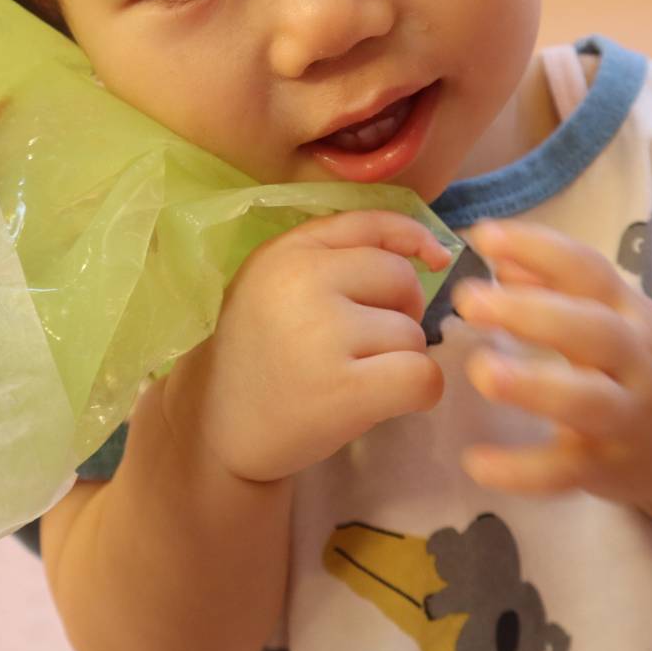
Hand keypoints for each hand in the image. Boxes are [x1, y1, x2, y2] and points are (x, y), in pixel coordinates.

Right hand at [165, 210, 450, 483]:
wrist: (216, 428)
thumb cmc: (263, 353)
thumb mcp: (279, 282)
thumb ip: (340, 254)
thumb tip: (435, 253)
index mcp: (286, 251)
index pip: (372, 222)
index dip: (413, 238)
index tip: (435, 259)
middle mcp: (303, 282)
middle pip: (402, 279)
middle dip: (402, 311)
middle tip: (368, 343)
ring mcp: (323, 334)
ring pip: (413, 333)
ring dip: (400, 358)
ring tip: (356, 375)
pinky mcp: (344, 390)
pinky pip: (422, 376)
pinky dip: (419, 391)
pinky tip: (388, 401)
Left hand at [452, 220, 651, 511]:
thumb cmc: (634, 364)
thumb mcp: (609, 315)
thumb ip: (552, 282)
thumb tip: (493, 249)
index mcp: (630, 313)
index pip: (589, 270)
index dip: (538, 249)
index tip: (482, 236)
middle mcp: (637, 362)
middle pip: (593, 332)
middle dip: (531, 314)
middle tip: (469, 300)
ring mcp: (627, 418)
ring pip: (588, 402)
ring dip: (533, 386)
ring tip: (480, 372)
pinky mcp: (609, 469)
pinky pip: (566, 472)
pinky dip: (522, 471)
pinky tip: (475, 463)